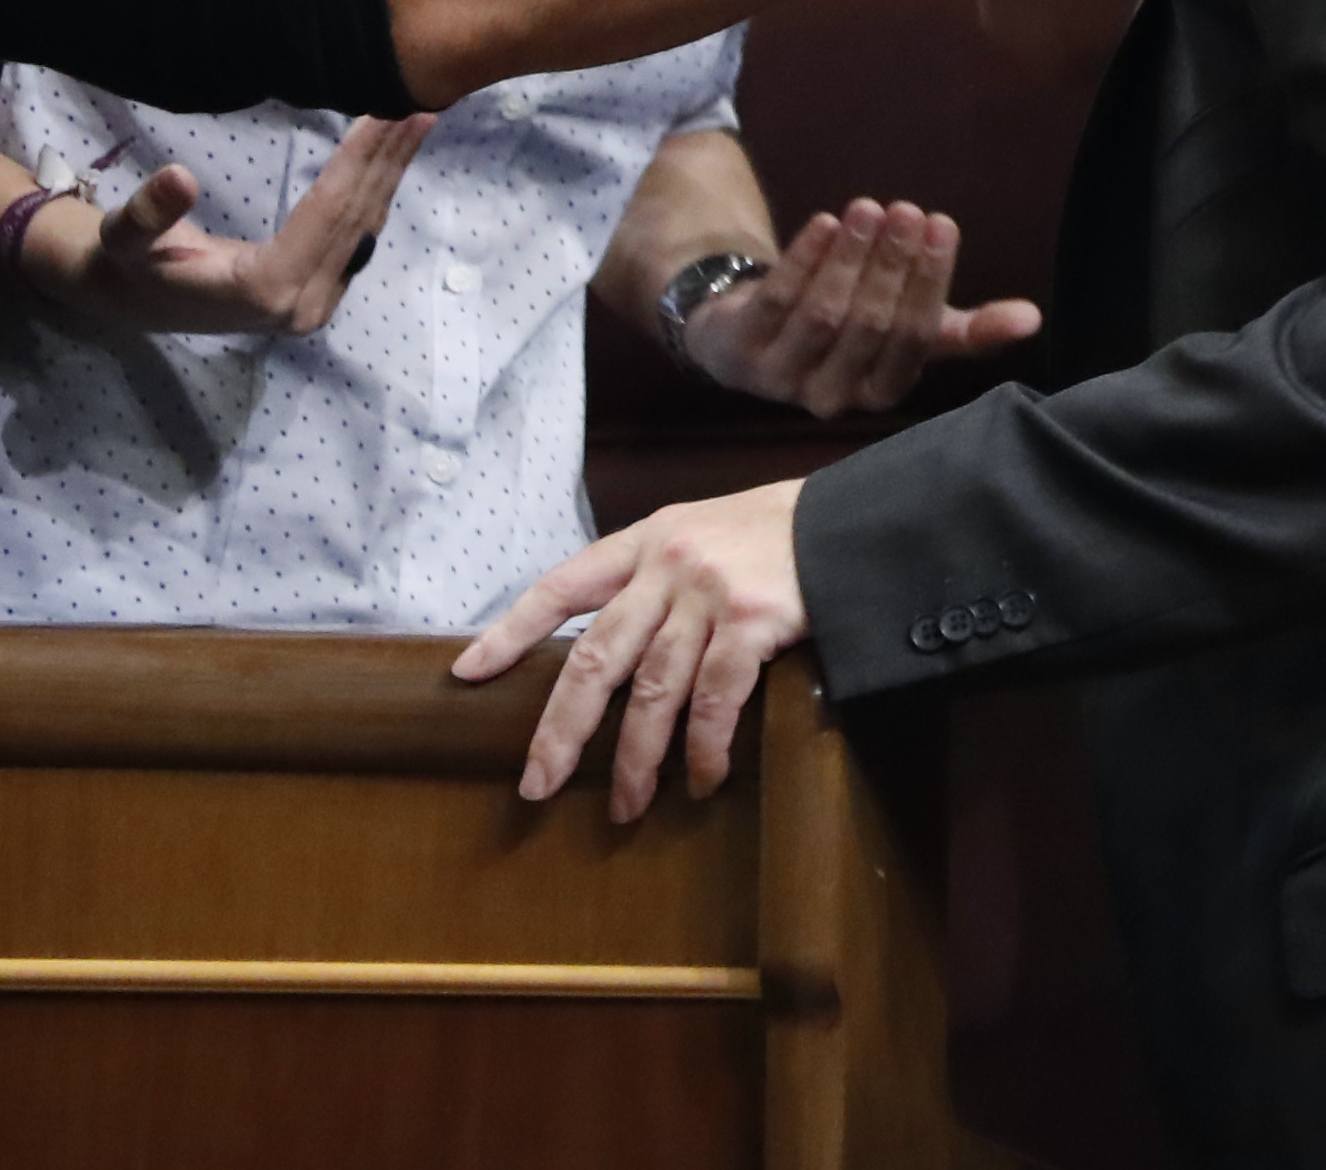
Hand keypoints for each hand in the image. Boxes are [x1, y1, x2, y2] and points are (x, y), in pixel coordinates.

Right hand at [58, 113, 433, 334]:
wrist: (137, 301)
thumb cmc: (132, 263)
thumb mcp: (125, 236)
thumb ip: (148, 212)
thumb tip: (179, 177)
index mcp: (265, 290)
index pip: (327, 213)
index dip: (358, 161)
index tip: (383, 114)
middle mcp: (303, 304)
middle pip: (356, 219)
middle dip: (388, 160)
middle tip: (419, 104)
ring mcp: (317, 304)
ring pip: (365, 229)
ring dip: (391, 173)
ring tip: (417, 120)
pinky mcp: (322, 296)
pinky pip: (358, 237)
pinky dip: (378, 192)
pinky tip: (393, 157)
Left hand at [454, 480, 809, 821]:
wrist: (858, 518)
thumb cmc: (780, 534)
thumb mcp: (705, 531)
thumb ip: (659, 577)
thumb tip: (616, 651)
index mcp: (648, 538)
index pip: (561, 586)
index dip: (510, 631)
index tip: (467, 674)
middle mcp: (668, 564)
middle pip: (596, 657)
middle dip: (561, 729)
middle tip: (537, 786)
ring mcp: (710, 593)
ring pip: (652, 691)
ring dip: (636, 759)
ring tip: (626, 806)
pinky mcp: (754, 621)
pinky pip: (714, 700)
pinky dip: (704, 748)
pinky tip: (702, 779)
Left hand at [676, 201, 1043, 417]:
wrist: (751, 340)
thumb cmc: (849, 332)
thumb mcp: (908, 332)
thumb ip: (967, 331)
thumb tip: (1032, 318)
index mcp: (881, 395)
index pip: (913, 341)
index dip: (929, 282)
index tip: (943, 226)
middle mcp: (832, 397)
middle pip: (869, 326)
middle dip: (893, 265)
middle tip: (909, 211)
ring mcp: (780, 377)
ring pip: (825, 314)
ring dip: (850, 257)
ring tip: (870, 207)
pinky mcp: (739, 349)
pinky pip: (775, 301)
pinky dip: (802, 260)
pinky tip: (825, 222)